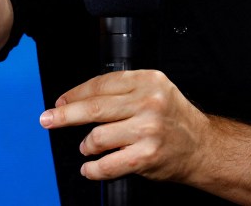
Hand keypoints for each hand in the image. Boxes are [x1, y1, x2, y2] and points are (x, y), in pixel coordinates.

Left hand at [38, 69, 210, 182]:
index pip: (101, 84)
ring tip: (87, 147)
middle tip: (47, 119)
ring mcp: (148, 130)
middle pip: (94, 107)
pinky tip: (89, 168)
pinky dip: (94, 169)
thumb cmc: (173, 118)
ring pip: (98, 136)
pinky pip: (109, 164)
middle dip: (65, 114)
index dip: (75, 94)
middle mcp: (149, 102)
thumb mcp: (153, 91)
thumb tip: (76, 99)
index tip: (60, 101)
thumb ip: (121, 91)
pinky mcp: (147, 156)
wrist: (203, 147)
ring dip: (86, 145)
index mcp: (147, 81)